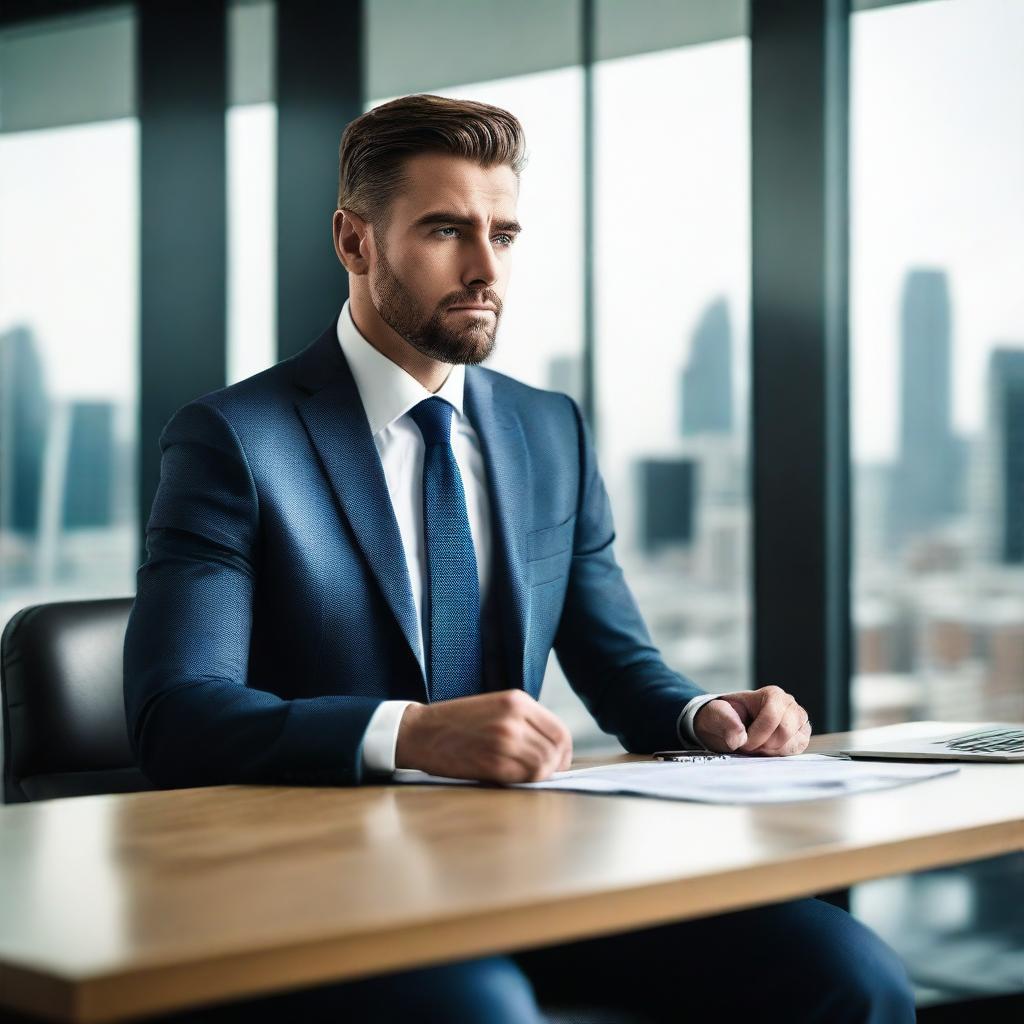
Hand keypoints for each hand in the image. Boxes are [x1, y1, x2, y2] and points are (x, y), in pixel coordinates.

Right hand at [395, 689, 573, 782]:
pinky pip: (523, 778)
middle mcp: (515, 718)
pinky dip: (523, 781)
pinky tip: (511, 778)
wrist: (420, 732)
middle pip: (555, 751)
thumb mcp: (495, 706)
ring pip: (543, 766)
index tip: (558, 762)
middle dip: (554, 767)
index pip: (559, 731)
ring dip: (539, 776)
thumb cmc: (457, 721)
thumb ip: (524, 721)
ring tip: (524, 776)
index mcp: (517, 701)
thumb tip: (551, 748)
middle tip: (542, 775)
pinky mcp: (493, 763)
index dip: (564, 752)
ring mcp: (505, 741)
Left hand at [692, 686, 810, 755]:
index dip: (755, 736)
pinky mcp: (800, 738)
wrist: (729, 727)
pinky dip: (778, 756)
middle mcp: (790, 705)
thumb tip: (739, 737)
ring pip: (792, 745)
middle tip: (747, 745)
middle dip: (762, 745)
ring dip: (770, 752)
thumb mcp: (715, 713)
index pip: (771, 718)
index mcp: (772, 694)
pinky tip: (764, 751)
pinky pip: (796, 753)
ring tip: (755, 746)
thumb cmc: (724, 717)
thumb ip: (724, 720)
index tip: (741, 741)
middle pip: (784, 732)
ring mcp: (798, 722)